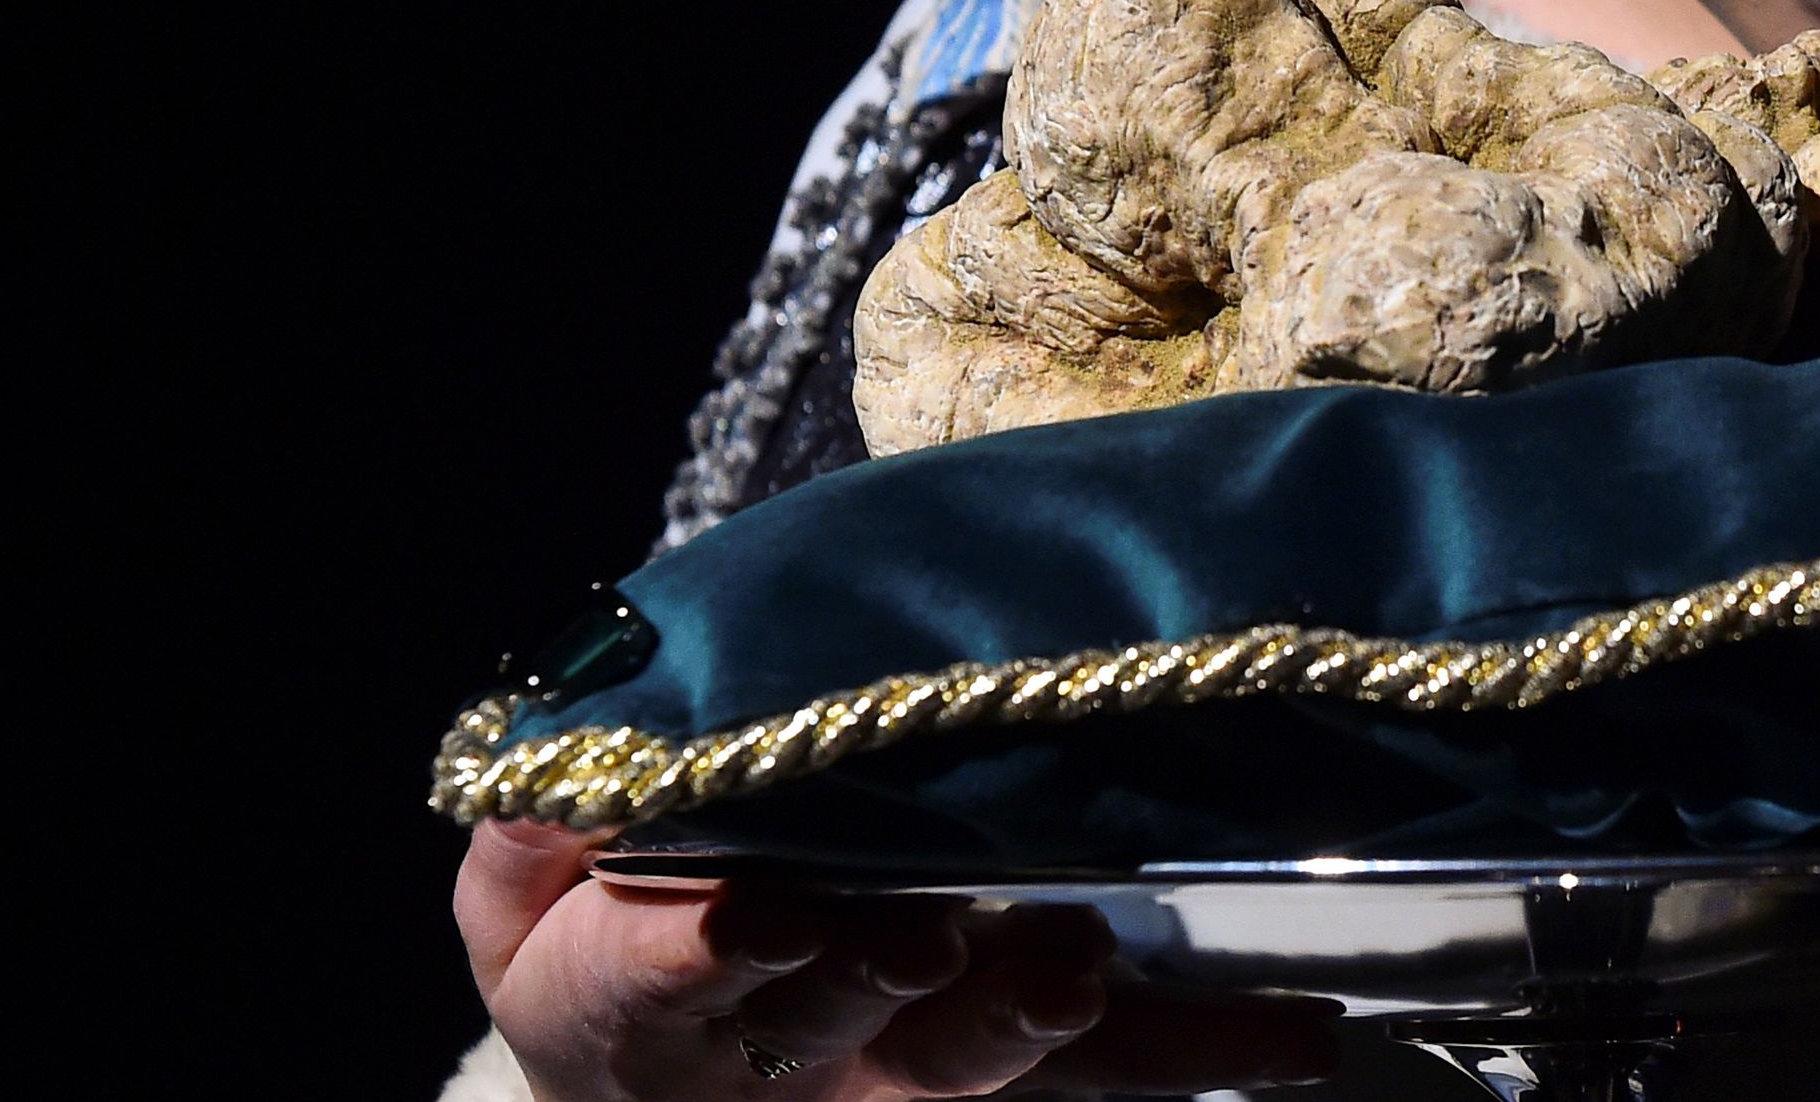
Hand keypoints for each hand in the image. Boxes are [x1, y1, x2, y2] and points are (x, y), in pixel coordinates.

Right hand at [458, 822, 1340, 1100]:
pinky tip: (1295, 1037)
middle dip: (883, 970)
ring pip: (978, 1056)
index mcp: (640, 995)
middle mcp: (789, 1049)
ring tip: (1082, 966)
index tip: (755, 911)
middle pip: (835, 1014)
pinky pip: (1111, 1062)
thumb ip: (538, 820)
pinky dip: (1199, 1045)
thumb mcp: (524, 883)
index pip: (659, 968)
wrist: (653, 1085)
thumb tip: (560, 750)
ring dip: (1030, 1015)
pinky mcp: (1015, 1068)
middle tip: (932, 936)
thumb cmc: (598, 940)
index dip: (701, 942)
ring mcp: (911, 1068)